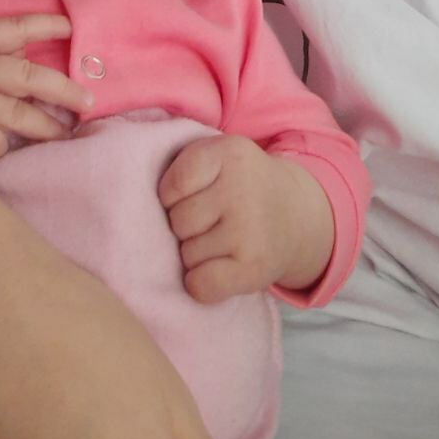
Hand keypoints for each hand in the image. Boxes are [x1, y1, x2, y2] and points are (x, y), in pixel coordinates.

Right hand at [0, 14, 92, 159]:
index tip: (72, 28)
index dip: (46, 27)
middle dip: (64, 90)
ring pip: (18, 117)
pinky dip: (0, 147)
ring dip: (46, 127)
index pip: (14, 29)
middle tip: (88, 100)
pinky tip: (1, 147)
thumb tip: (14, 51)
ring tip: (64, 133)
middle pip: (30, 79)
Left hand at [158, 134, 334, 303]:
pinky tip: (220, 269)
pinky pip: (200, 286)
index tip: (191, 196)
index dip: (173, 196)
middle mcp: (241, 189)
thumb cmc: (241, 186)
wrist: (297, 215)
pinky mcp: (254, 268)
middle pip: (178, 222)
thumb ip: (185, 169)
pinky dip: (202, 285)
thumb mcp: (221, 157)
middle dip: (186, 227)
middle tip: (212, 221)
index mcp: (229, 152)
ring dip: (197, 255)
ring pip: (188, 256)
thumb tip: (140, 213)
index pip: (172, 185)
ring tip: (222, 241)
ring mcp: (250, 230)